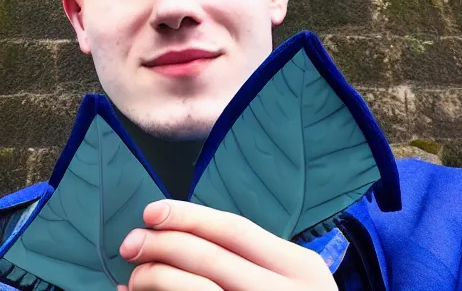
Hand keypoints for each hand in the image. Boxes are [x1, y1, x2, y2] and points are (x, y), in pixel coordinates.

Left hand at [117, 199, 337, 289]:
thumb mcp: (291, 278)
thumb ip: (251, 259)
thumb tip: (182, 236)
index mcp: (299, 267)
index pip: (235, 230)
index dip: (189, 217)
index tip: (151, 212)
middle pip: (212, 259)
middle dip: (164, 245)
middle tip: (131, 243)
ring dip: (157, 278)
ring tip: (135, 274)